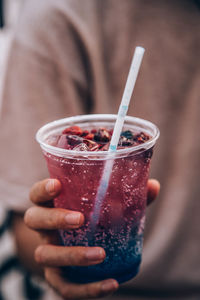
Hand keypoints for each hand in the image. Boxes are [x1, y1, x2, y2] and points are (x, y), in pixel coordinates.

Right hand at [24, 178, 159, 298]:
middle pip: (34, 219)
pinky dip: (86, 289)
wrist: (80, 247)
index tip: (57, 185)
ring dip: (71, 255)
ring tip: (100, 254)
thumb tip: (153, 186)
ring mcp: (49, 252)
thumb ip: (129, 195)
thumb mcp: (107, 205)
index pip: (37, 194)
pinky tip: (111, 284)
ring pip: (44, 254)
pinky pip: (65, 287)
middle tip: (80, 220)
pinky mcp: (58, 277)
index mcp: (53, 204)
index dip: (43, 189)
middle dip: (54, 218)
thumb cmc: (94, 219)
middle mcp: (45, 228)